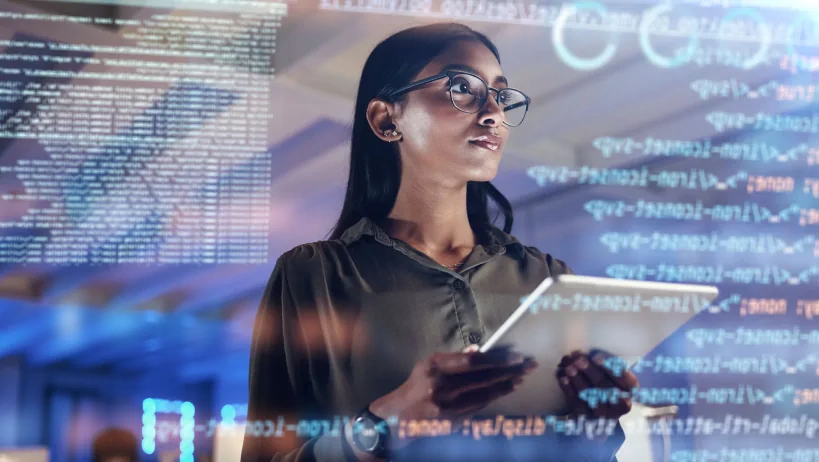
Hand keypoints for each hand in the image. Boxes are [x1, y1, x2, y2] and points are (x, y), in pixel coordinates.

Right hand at [368, 345, 537, 450]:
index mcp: (435, 367)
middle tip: (528, 365)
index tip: (515, 355)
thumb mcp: (428, 365)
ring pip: (486, 394)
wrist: (397, 418)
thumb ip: (453, 359)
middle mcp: (442, 387)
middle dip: (510, 371)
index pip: (473, 361)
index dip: (497, 358)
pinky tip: (504, 390)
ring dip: (506, 385)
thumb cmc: (415, 387)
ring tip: (520, 378)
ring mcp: (449, 406)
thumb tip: (478, 351)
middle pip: (484, 378)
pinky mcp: (453, 421)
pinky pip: (479, 406)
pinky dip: (494, 397)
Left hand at [555, 349, 637, 420]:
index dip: (609, 368)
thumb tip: (586, 354)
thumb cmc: (607, 385)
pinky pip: (577, 402)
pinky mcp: (588, 418)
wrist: (601, 413)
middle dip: (590, 371)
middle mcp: (621, 404)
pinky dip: (569, 389)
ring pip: (589, 394)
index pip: (623, 378)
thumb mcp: (613, 375)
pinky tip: (563, 378)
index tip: (596, 357)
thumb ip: (605, 364)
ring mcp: (604, 413)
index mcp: (630, 389)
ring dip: (577, 379)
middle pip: (604, 385)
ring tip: (569, 367)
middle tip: (578, 360)